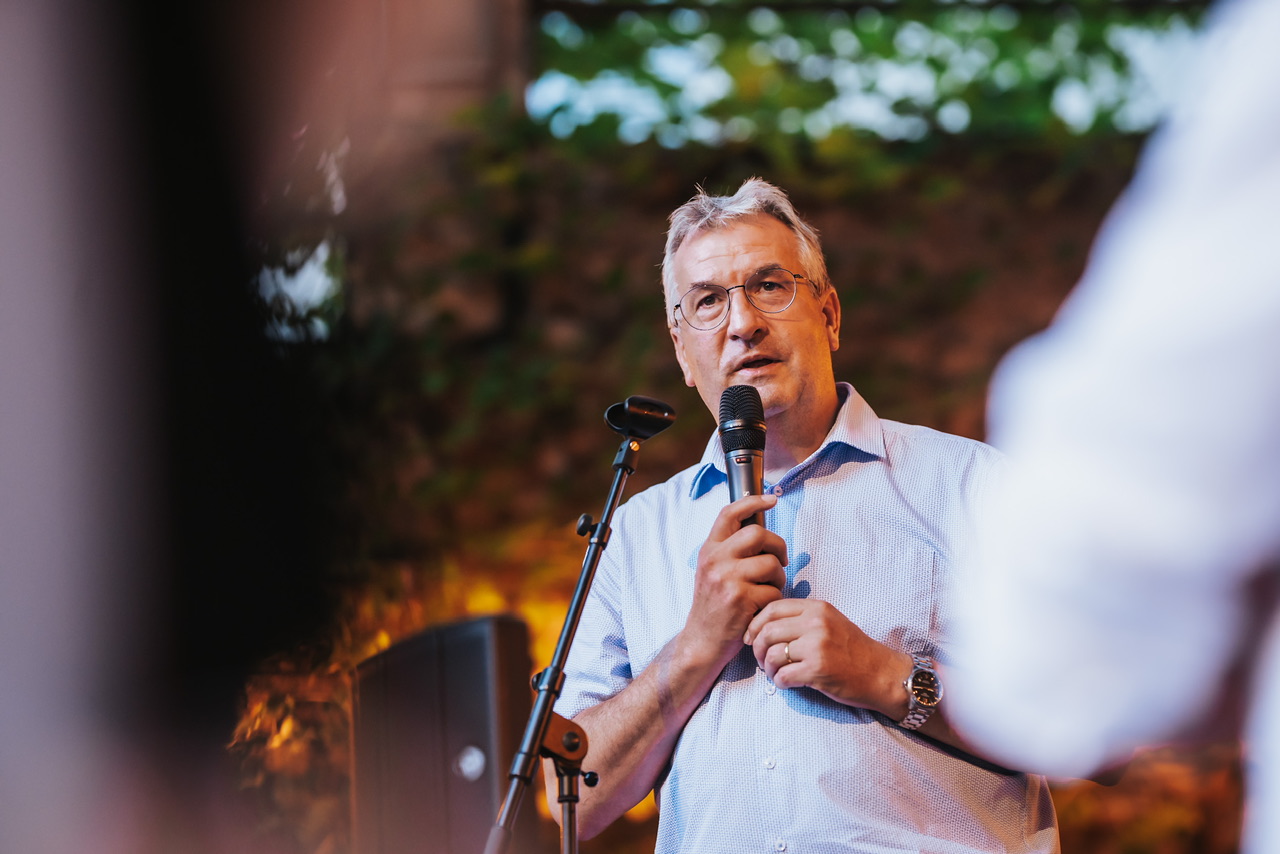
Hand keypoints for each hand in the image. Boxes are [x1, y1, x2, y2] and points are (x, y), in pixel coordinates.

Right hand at [682, 493, 786, 669]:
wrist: (701, 641)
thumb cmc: (713, 607)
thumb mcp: (712, 572)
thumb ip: (730, 551)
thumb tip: (760, 531)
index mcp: (709, 550)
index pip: (729, 513)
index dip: (753, 501)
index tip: (771, 499)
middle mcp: (715, 560)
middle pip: (758, 534)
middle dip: (778, 546)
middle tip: (781, 561)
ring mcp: (727, 579)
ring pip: (771, 563)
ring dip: (779, 577)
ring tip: (770, 588)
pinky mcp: (740, 599)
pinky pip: (773, 590)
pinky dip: (774, 599)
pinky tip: (763, 607)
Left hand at [744, 599, 909, 716]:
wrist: (881, 673)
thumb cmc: (854, 650)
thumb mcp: (830, 622)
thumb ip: (802, 619)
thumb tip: (764, 626)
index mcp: (817, 608)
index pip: (772, 608)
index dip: (755, 624)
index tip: (751, 638)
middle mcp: (816, 624)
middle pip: (767, 631)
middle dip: (758, 649)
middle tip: (762, 660)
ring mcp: (817, 646)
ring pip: (772, 654)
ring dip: (768, 668)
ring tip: (775, 673)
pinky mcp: (818, 670)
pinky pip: (783, 675)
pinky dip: (779, 682)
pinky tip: (786, 683)